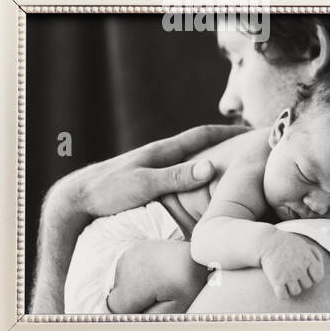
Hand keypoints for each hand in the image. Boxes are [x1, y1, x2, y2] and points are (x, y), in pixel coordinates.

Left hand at [55, 124, 247, 218]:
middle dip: (225, 143)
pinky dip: (197, 174)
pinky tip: (202, 185)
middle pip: (200, 144)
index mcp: (163, 151)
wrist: (77, 198)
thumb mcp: (144, 184)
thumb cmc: (108, 191)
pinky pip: (180, 173)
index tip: (253, 132)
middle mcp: (160, 155)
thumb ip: (176, 176)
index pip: (203, 135)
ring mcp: (154, 166)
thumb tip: (212, 167)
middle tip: (251, 147)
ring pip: (190, 159)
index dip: (229, 132)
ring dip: (212, 158)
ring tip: (234, 166)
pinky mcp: (148, 180)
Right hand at [259, 231, 325, 299]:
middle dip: (301, 279)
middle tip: (292, 271)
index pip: (318, 277)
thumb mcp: (305, 244)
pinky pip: (283, 295)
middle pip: (307, 285)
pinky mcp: (276, 280)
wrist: (267, 241)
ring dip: (291, 287)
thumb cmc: (287, 243)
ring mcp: (288, 275)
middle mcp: (299, 268)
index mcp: (308, 259)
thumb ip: (316, 254)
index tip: (306, 271)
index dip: (313, 276)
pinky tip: (279, 285)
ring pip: (296, 291)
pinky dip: (282, 293)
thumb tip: (320, 265)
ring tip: (286, 278)